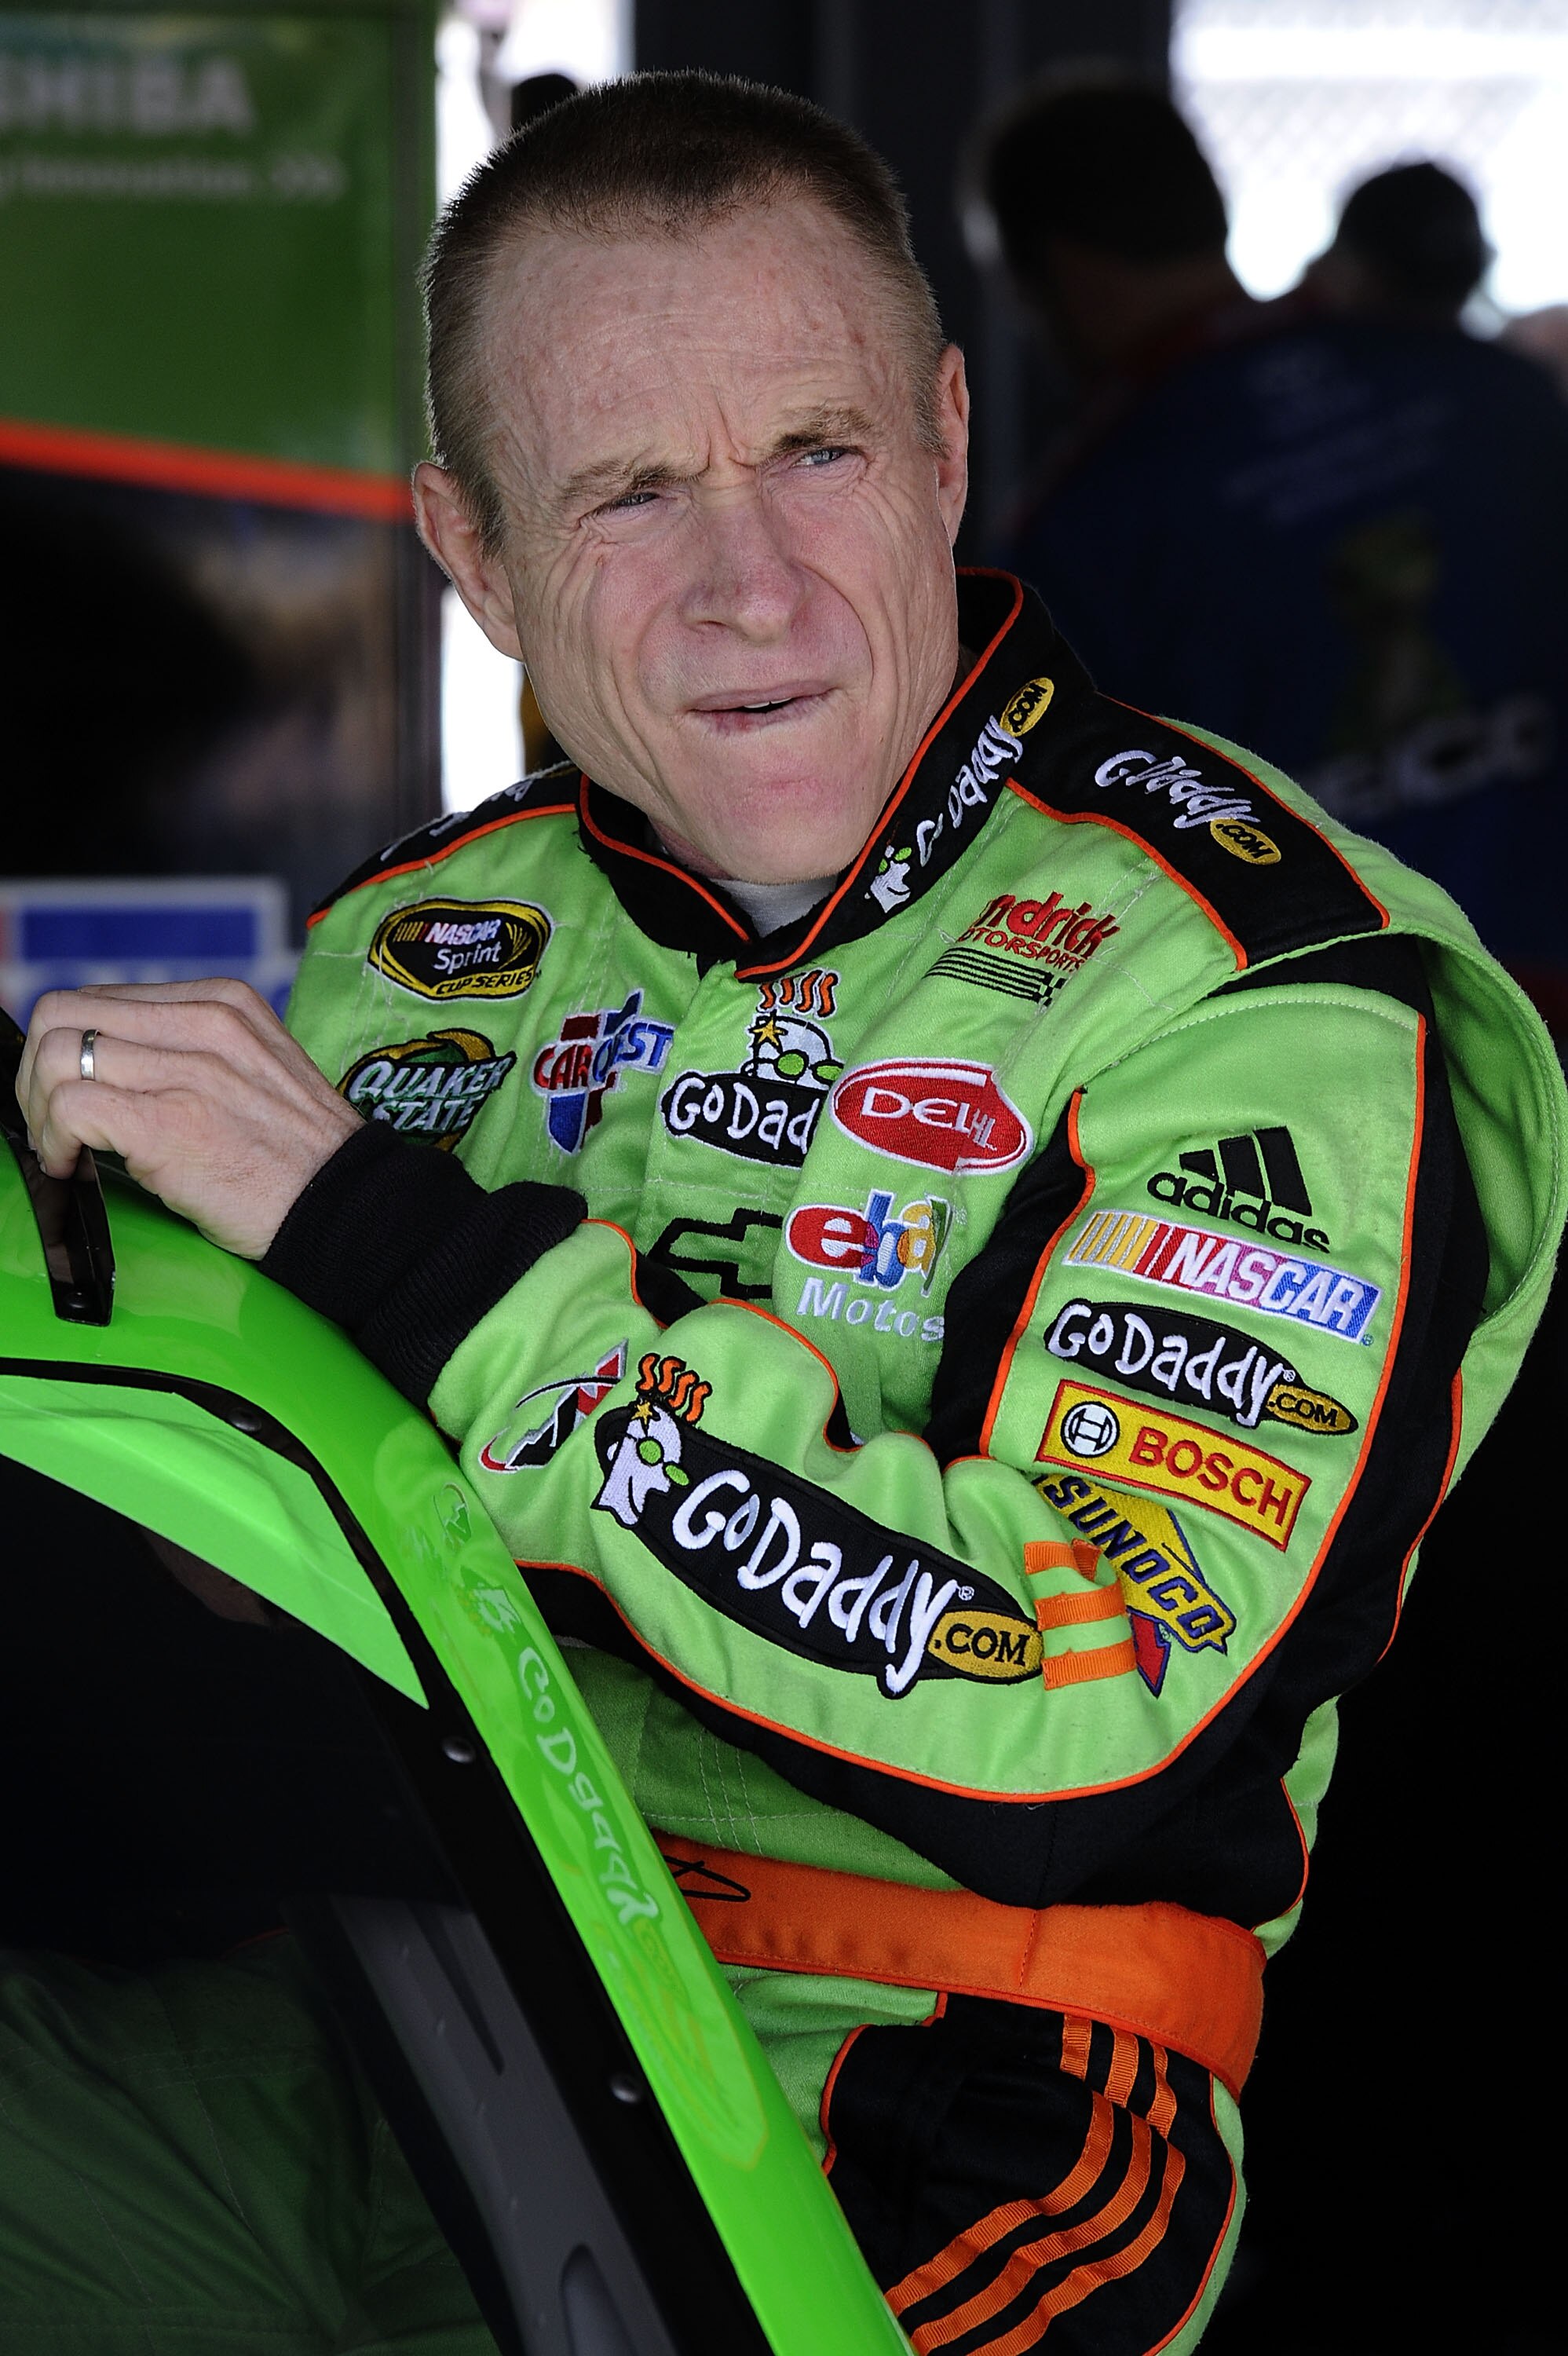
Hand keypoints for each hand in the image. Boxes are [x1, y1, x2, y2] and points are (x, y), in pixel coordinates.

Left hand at [16, 980, 360, 1258]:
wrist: (346, 1209)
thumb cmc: (301, 1158)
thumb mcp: (258, 1068)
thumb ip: (195, 1050)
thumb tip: (113, 1064)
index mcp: (223, 1003)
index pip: (100, 996)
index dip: (69, 1046)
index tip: (72, 1092)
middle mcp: (203, 1022)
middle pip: (62, 1012)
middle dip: (38, 1071)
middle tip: (52, 1121)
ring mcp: (187, 1070)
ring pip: (56, 1055)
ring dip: (40, 1109)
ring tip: (63, 1147)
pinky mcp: (168, 1123)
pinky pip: (68, 1107)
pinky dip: (53, 1141)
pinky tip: (73, 1167)